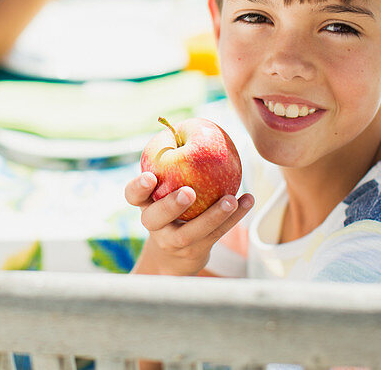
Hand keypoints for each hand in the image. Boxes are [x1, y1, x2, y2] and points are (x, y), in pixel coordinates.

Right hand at [125, 171, 252, 275]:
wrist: (176, 253)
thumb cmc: (173, 204)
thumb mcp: (167, 185)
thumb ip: (174, 163)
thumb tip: (189, 126)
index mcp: (145, 204)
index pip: (133, 196)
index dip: (138, 187)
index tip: (150, 177)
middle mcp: (154, 225)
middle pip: (155, 218)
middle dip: (171, 205)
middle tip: (189, 193)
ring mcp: (173, 242)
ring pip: (190, 233)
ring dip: (212, 216)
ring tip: (231, 199)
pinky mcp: (195, 251)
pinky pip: (215, 235)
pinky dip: (233, 218)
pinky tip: (248, 200)